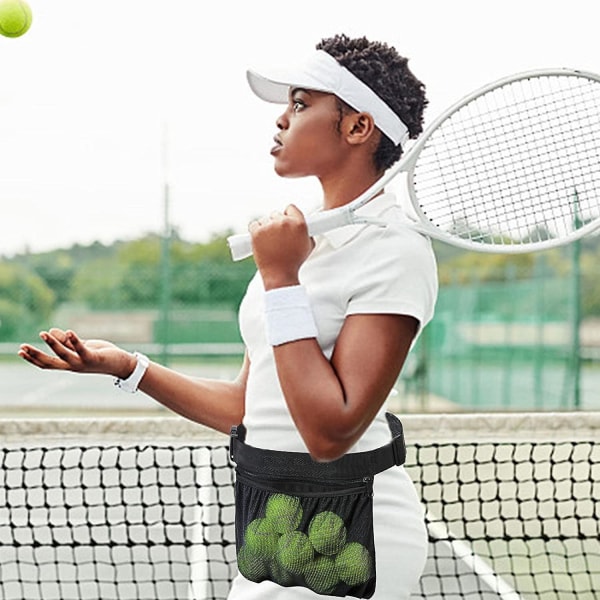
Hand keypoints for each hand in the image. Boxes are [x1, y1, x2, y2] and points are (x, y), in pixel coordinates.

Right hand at [18, 328, 135, 378]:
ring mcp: (83, 363)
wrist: (122, 364)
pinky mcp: (93, 358)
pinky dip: (75, 341)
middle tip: (22, 347)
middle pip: (51, 363)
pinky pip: (82, 350)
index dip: (33, 359)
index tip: (20, 351)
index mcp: (69, 364)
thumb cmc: (102, 355)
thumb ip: (68, 342)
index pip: (47, 364)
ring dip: (53, 344)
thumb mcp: (82, 347)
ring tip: (43, 333)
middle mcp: (74, 366)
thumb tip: (51, 331)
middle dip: (36, 355)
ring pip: (64, 355)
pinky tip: (68, 331)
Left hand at [249, 204, 312, 288]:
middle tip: (277, 236)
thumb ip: (306, 232)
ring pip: (265, 219)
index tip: (286, 222)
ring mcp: (269, 226)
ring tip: (269, 241)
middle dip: (276, 223)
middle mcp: (284, 222)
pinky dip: (255, 230)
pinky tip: (261, 239)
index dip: (288, 215)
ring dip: (266, 227)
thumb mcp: (308, 246)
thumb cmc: (294, 262)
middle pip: (276, 213)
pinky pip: (253, 224)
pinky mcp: (257, 232)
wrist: (280, 274)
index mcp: (299, 224)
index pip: (291, 208)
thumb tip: (304, 227)